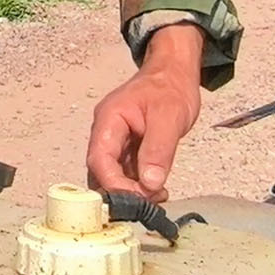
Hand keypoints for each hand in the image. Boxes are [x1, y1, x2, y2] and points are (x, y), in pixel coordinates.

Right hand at [87, 24, 205, 200]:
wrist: (174, 73)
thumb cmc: (170, 87)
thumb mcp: (169, 117)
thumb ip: (158, 150)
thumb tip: (150, 184)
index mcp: (109, 119)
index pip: (100, 159)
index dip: (114, 184)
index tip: (136, 199)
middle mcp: (106, 132)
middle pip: (101, 171)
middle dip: (123, 191)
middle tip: (151, 201)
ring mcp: (115, 141)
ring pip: (113, 175)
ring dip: (132, 191)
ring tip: (158, 196)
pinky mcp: (127, 149)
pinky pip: (126, 172)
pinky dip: (139, 185)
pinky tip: (156, 190)